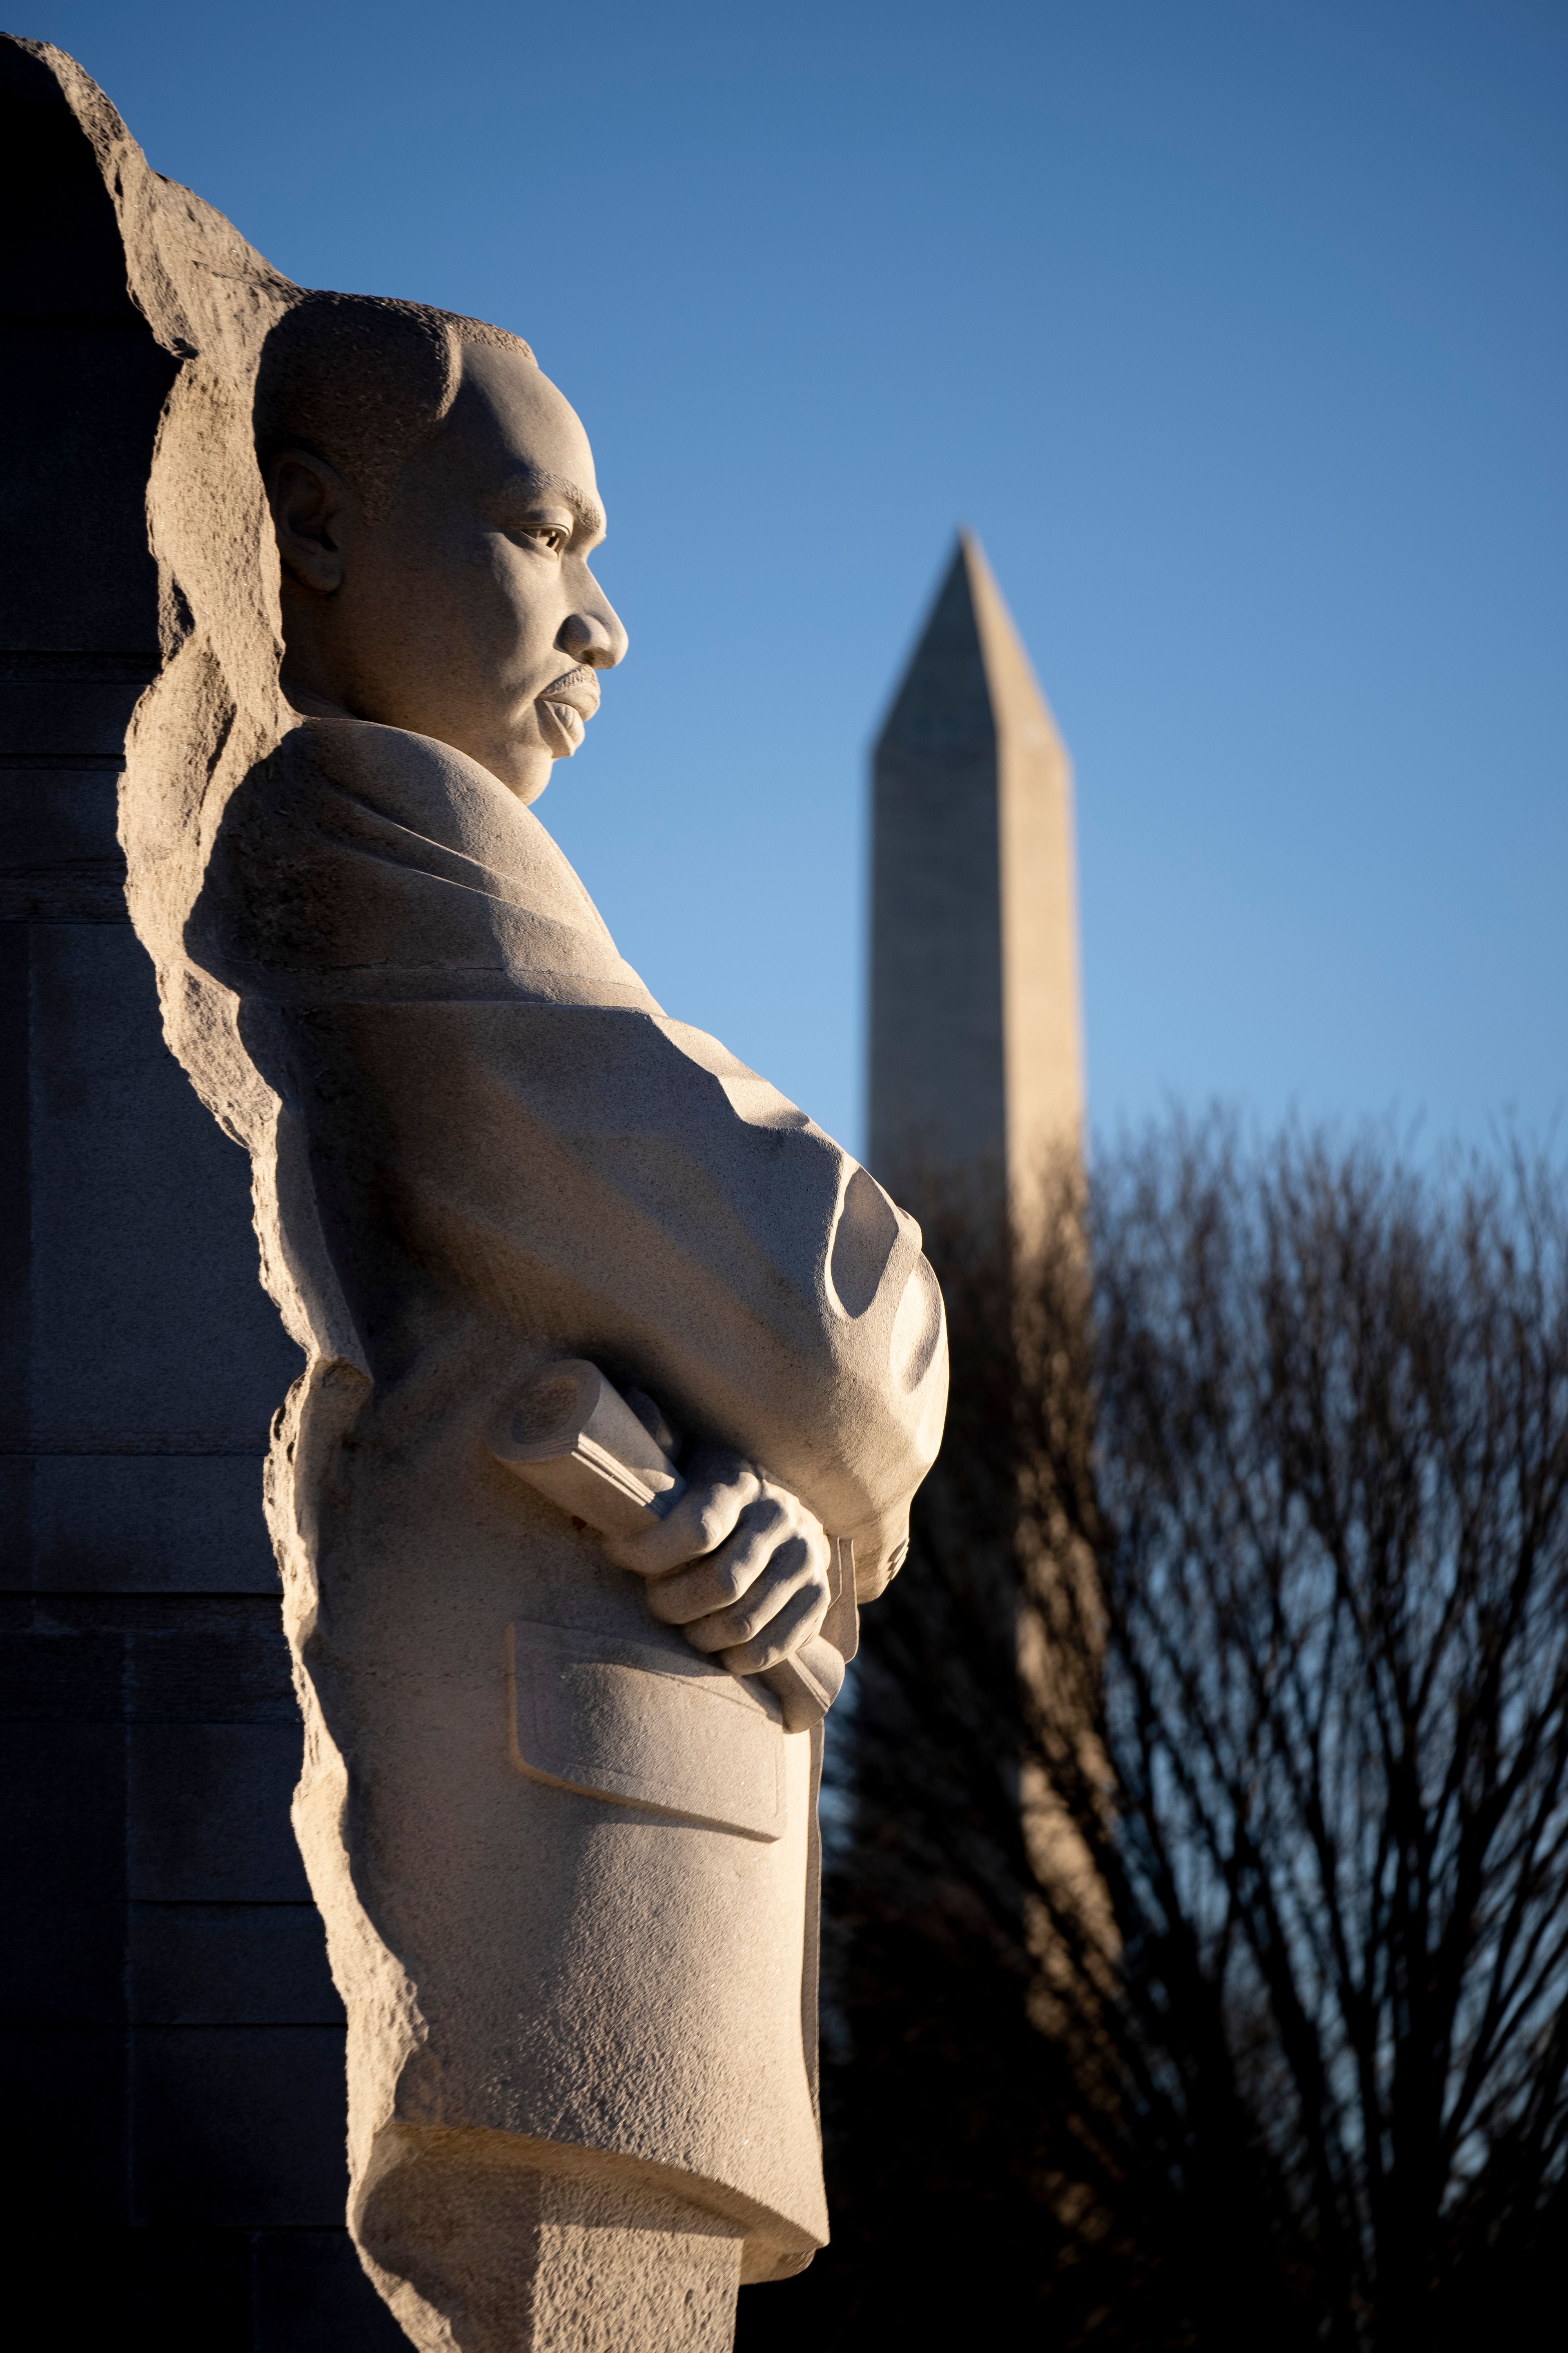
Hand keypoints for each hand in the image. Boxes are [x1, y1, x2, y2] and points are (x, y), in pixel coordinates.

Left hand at [601, 1446, 832, 1676]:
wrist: (783, 1505)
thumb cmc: (708, 1491)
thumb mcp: (681, 1464)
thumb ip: (646, 1462)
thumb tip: (598, 1467)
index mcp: (739, 1482)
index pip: (696, 1529)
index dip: (647, 1553)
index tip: (615, 1554)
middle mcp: (780, 1517)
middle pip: (721, 1585)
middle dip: (671, 1603)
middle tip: (654, 1600)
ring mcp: (805, 1559)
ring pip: (743, 1622)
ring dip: (699, 1635)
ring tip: (683, 1622)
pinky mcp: (819, 1597)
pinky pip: (772, 1648)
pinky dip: (734, 1659)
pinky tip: (716, 1645)